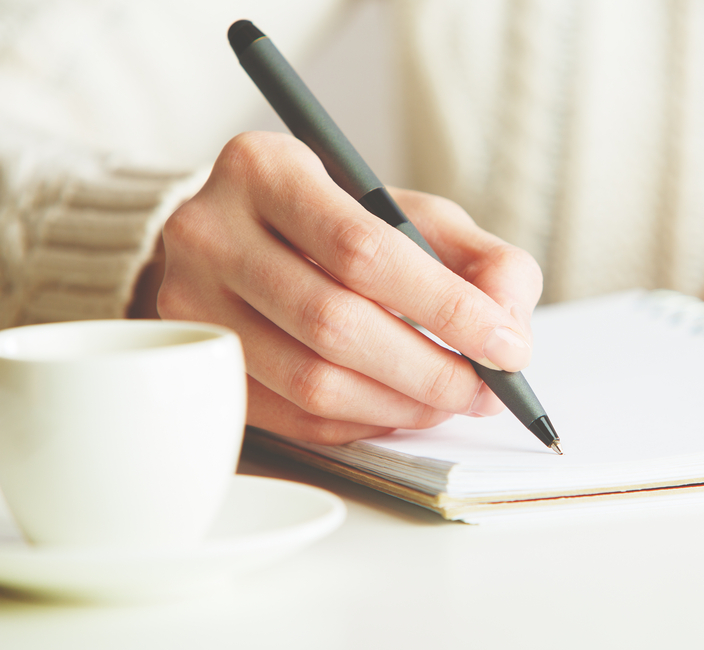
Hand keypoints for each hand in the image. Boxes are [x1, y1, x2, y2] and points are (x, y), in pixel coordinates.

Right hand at [156, 132, 542, 444]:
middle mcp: (210, 233)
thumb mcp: (412, 215)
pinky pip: (293, 417)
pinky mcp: (198, 367)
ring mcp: (191, 306)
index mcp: (265, 170)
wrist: (239, 241)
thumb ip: (478, 258)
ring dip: (401, 405)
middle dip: (430, 370)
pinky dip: (364, 422)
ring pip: (312, 382)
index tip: (505, 346)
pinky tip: (399, 408)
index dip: (444, 306)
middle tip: (485, 389)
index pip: (362, 249)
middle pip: (334, 323)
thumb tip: (509, 330)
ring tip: (449, 400)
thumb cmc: (338, 225)